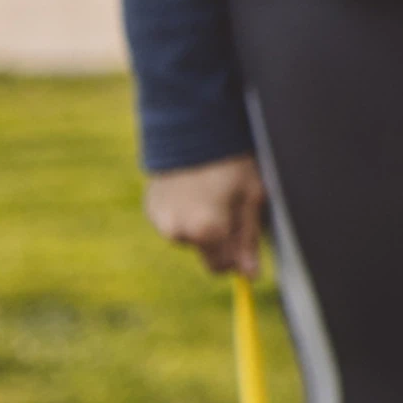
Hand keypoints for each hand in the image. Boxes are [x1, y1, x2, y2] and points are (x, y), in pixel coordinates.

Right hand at [146, 154, 267, 278]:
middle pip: (204, 251)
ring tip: (211, 191)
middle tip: (231, 205)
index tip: (245, 240)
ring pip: (188, 235)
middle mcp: (178, 231)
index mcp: (206, 232)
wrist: (192, 128)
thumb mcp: (251, 197)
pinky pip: (173, 220)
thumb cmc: (230, 161)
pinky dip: (185, 210)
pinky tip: (193, 187)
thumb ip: (248, 239)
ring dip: (201, 222)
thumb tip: (250, 275)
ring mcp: (160, 220)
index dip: (236, 257)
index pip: (221, 267)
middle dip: (220, 238)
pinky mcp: (151, 207)